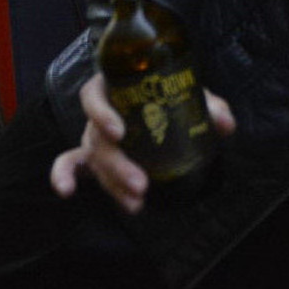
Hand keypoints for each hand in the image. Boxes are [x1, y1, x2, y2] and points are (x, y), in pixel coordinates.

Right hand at [48, 74, 236, 214]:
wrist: (165, 101)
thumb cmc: (170, 93)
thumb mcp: (189, 94)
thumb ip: (209, 105)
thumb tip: (225, 123)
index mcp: (114, 86)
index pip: (94, 95)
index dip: (101, 113)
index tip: (119, 132)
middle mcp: (99, 112)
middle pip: (97, 139)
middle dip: (117, 166)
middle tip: (142, 184)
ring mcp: (93, 135)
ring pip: (94, 161)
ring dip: (112, 183)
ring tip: (137, 201)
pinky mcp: (93, 156)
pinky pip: (70, 163)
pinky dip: (63, 175)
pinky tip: (65, 192)